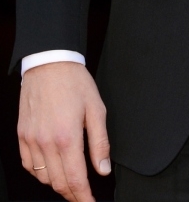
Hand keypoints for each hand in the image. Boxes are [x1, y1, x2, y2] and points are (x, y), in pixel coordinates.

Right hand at [18, 62, 110, 201]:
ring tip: (71, 182)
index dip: (84, 197)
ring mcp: (31, 140)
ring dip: (57, 184)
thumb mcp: (96, 109)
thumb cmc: (74, 82)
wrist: (49, 63)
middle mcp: (46, 142)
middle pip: (58, 183)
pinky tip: (52, 169)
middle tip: (83, 196)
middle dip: (72, 194)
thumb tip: (103, 169)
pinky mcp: (22, 136)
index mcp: (67, 137)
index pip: (75, 180)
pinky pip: (29, 166)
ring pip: (43, 177)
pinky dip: (41, 173)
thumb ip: (100, 142)